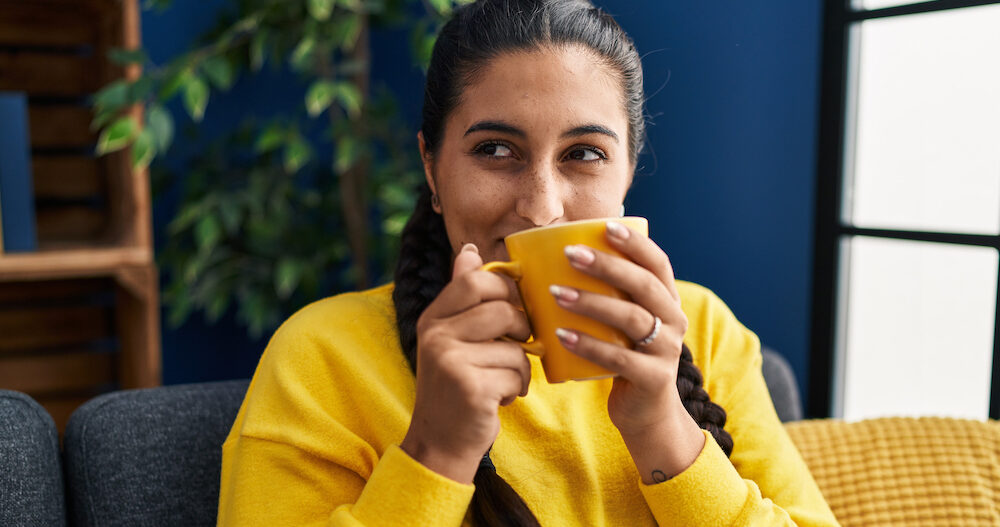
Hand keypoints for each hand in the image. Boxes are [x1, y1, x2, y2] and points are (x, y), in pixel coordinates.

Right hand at [400, 243, 532, 483]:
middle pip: (502, 309)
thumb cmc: (456, 385)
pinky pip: (516, 374)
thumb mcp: (451, 338)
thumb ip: (462, 296)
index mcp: (433, 318)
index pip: (475, 280)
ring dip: (520, 367)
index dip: (505, 288)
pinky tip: (499, 398)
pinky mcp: (471, 388)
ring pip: (515, 346)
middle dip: (522, 327)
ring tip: (504, 379)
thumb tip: (469, 250)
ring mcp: (451, 361)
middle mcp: (436, 336)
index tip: (514, 306)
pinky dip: (516, 388)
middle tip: (517, 344)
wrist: (439, 441)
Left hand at [549, 221, 703, 480]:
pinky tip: (562, 335)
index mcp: (667, 301)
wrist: (645, 414)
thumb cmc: (623, 357)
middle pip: (643, 286)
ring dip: (591, 302)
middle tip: (571, 254)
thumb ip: (607, 294)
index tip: (605, 226)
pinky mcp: (653, 378)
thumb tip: (557, 256)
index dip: (635, 243)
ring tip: (556, 292)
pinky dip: (589, 345)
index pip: (658, 263)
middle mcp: (674, 321)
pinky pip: (620, 358)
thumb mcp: (622, 323)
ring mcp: (667, 351)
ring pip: (631, 319)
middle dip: (607, 266)